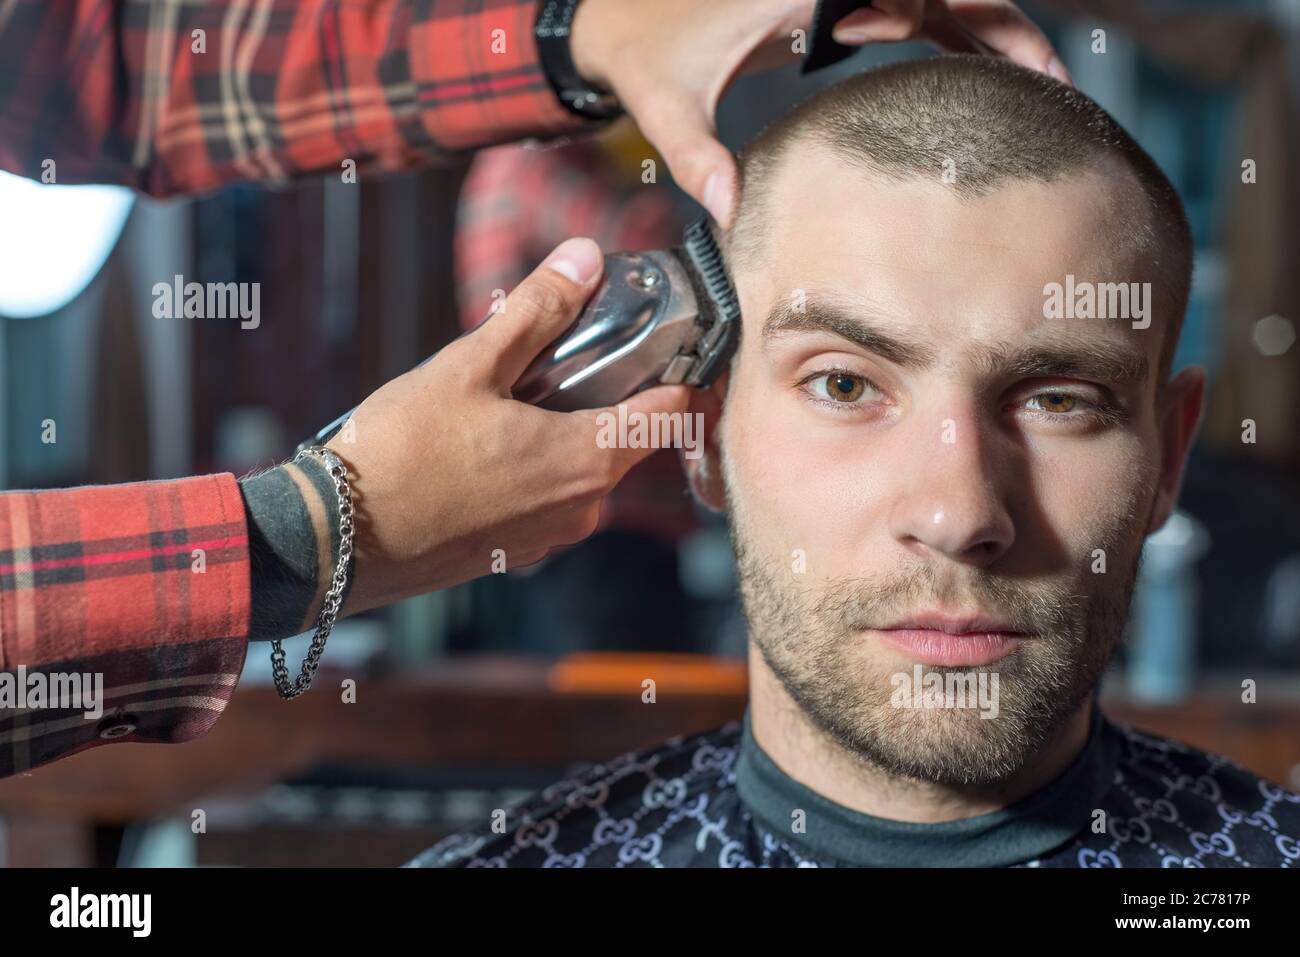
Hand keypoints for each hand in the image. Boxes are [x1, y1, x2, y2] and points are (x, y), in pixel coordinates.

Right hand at [327, 238, 689, 614]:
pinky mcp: (514, 553)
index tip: (666, 341)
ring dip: (563, 432)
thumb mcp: (470, 366)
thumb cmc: (401, 453)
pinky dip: (532, 468)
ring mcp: (550, 538)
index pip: (672, 413)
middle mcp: (583, 508)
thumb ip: (538, 312)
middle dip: (606, 395)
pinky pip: (546, 499)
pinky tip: (480, 446)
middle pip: (626, 440)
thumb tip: (587, 259)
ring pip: (582, 470)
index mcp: (588, 461)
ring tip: (504, 401)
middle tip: (560, 356)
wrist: (336, 542)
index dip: (678, 372)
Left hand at [569, 0, 1065, 226]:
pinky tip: (984, 81)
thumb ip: (694, 152)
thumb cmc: (643, 50)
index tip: (1025, 58)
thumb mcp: (665, 101)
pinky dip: (952, 38)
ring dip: (988, 33)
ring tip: (1039, 90)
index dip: (973, 10)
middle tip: (1052, 84)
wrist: (618, 19)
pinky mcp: (837, 0)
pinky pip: (915, 11)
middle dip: (1003, 26)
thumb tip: (728, 211)